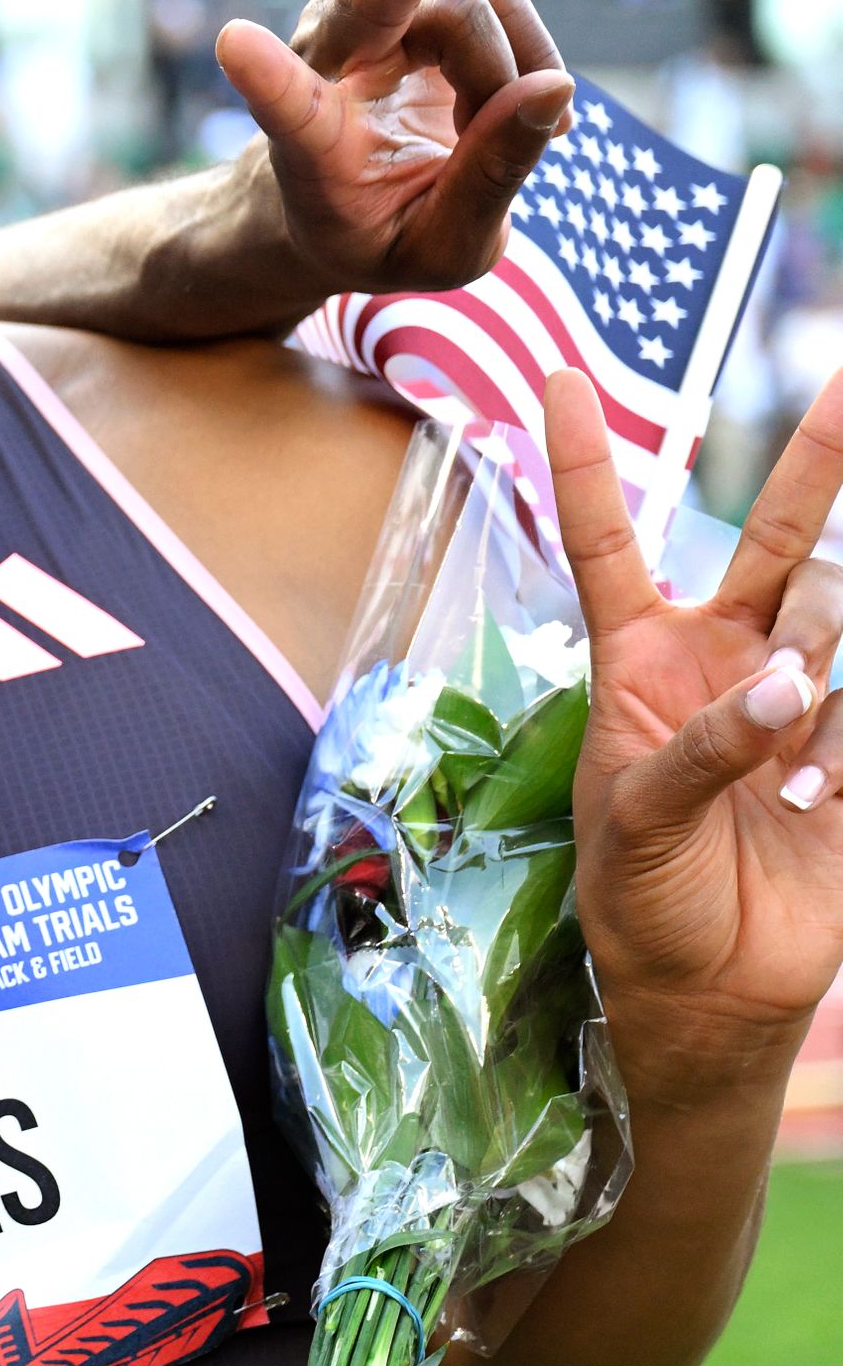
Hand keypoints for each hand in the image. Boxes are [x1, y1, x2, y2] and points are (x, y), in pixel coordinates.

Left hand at [216, 0, 577, 297]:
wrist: (348, 200)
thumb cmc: (381, 233)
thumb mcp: (439, 249)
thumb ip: (488, 180)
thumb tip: (554, 89)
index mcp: (307, 146)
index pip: (285, 108)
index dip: (267, 77)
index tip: (233, 41)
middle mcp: (323, 63)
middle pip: (368, 2)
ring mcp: (366, 17)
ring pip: (463, 3)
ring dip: (510, 68)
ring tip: (505, 135)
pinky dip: (527, 53)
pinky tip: (524, 108)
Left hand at [549, 362, 842, 1106]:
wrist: (710, 987)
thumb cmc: (642, 898)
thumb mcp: (637, 823)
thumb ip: (704, 747)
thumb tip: (791, 685)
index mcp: (640, 661)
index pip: (605, 541)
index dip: (580, 463)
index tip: (552, 378)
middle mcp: (724, 660)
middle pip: (776, 539)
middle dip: (820, 462)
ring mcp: (799, 697)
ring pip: (836, 617)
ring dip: (821, 683)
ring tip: (787, 786)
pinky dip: (842, 748)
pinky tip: (814, 800)